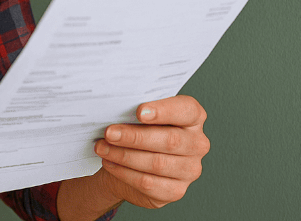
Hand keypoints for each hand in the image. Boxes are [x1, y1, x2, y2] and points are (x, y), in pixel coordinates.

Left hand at [93, 95, 209, 208]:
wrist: (131, 164)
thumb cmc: (139, 132)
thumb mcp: (139, 117)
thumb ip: (136, 110)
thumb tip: (114, 108)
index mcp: (193, 118)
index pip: (188, 110)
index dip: (164, 110)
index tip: (139, 112)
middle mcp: (197, 144)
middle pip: (170, 140)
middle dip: (135, 137)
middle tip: (109, 133)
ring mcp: (190, 169)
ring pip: (157, 163)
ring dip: (124, 155)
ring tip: (103, 148)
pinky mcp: (176, 190)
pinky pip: (148, 183)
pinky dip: (125, 173)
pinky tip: (110, 163)